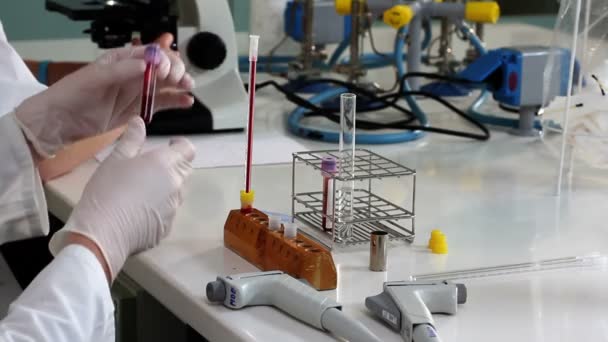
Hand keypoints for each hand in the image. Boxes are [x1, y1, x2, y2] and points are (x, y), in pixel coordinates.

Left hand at [15, 44, 193, 157]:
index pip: (150, 53)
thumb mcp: (94, 78)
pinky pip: (162, 103)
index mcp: (121, 60)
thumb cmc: (72, 95)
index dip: (162, 60)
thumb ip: (121, 71)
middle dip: (176, 71)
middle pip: (163, 68)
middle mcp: (133, 74)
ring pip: (165, 85)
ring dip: (180, 85)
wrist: (60, 122)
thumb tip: (147, 64)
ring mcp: (137, 92)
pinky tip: (186, 101)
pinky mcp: (139, 109)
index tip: (166, 71)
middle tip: (182, 81)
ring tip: (188, 88)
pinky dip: (175, 101)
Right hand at [49, 117, 194, 281]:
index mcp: (166, 164)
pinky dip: (160, 208)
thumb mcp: (115, 159)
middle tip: (149, 167)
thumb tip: (139, 122)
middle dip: (173, 165)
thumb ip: (131, 139)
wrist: (102, 233)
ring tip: (141, 190)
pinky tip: (139, 211)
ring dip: (167, 187)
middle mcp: (176, 185)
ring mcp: (174, 208)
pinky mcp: (167, 227)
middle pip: (185, 169)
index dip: (179, 145)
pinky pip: (169, 212)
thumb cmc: (107, 190)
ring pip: (178, 192)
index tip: (167, 145)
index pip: (188, 149)